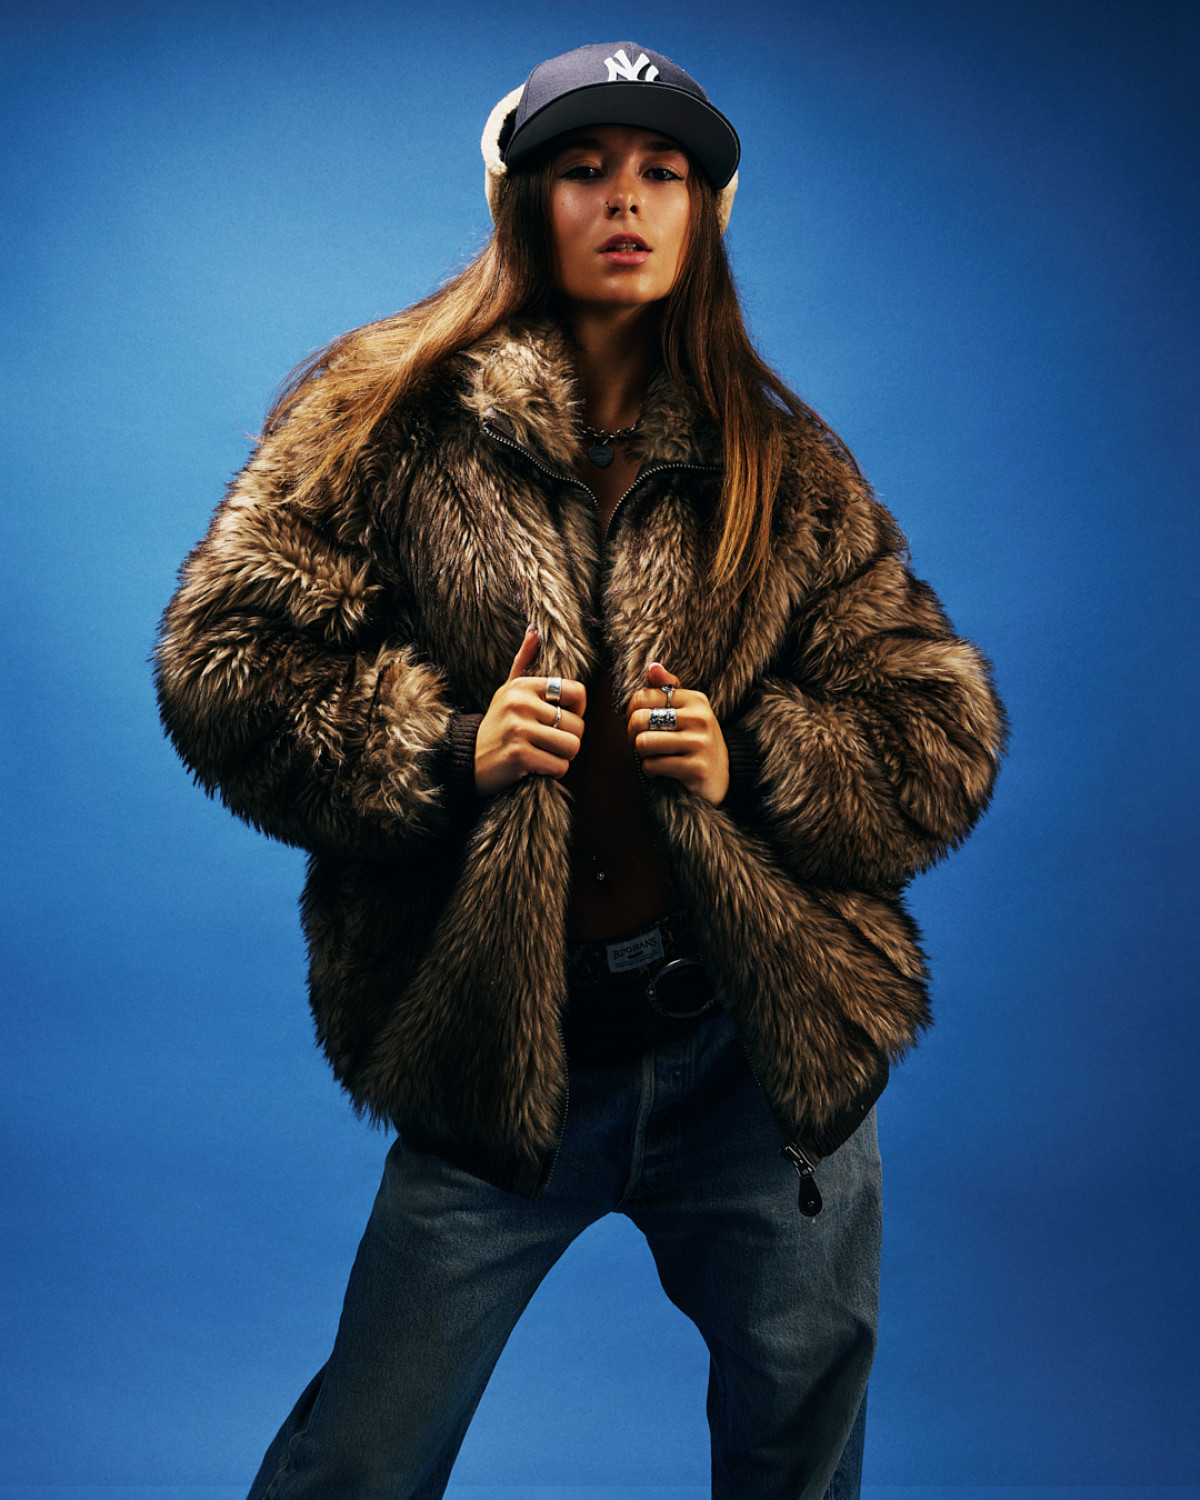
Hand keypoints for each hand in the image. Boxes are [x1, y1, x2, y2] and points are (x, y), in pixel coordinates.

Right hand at [474, 627, 586, 795]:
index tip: (561, 719)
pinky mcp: (518, 755)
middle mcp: (520, 703)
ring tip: (543, 753)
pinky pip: (559, 767)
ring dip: (562, 757)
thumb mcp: (507, 690)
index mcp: (523, 685)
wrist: (467, 759)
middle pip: (577, 725)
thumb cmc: (496, 724)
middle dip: (568, 740)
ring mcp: (518, 729)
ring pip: (572, 747)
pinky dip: (553, 772)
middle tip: (547, 742)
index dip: (577, 710)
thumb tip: (534, 630)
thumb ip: (523, 661)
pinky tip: (536, 767)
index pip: (578, 692)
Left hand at [627, 662, 728, 804]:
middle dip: (632, 734)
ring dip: (642, 755)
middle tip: (640, 742)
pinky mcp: (696, 768)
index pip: (643, 696)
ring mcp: (700, 744)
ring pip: (644, 743)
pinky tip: (662, 771)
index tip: (639, 723)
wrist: (722, 778)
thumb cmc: (696, 741)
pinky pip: (653, 765)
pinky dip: (650, 771)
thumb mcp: (687, 712)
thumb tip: (653, 667)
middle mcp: (700, 718)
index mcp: (695, 700)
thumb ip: (668, 688)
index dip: (630, 711)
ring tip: (653, 756)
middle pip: (640, 719)